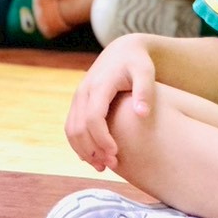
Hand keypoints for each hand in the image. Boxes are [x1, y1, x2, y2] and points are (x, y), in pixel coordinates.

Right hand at [66, 36, 156, 171]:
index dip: (102, 139)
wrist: (122, 51)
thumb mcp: (146, 72)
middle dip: (92, 150)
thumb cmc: (137, 63)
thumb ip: (145, 91)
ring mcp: (78, 98)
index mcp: (100, 85)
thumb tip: (142, 114)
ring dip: (83, 150)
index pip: (93, 117)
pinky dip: (79, 144)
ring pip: (71, 130)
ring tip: (102, 166)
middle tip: (112, 165)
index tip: (116, 153)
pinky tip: (94, 157)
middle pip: (78, 128)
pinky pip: (71, 127)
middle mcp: (84, 92)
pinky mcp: (78, 103)